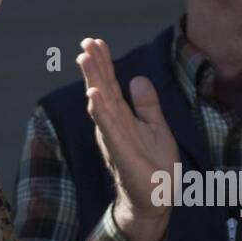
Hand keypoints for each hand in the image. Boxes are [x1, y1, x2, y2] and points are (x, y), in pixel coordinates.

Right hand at [78, 38, 178, 240]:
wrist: (157, 199)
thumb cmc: (154, 166)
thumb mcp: (156, 128)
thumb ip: (147, 105)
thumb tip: (138, 78)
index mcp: (122, 117)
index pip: (110, 85)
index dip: (104, 63)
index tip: (95, 41)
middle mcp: (114, 125)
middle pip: (102, 89)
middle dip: (94, 66)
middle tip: (85, 42)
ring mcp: (115, 138)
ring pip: (101, 104)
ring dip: (92, 81)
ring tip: (84, 58)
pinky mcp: (120, 153)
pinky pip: (108, 129)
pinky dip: (100, 111)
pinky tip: (94, 95)